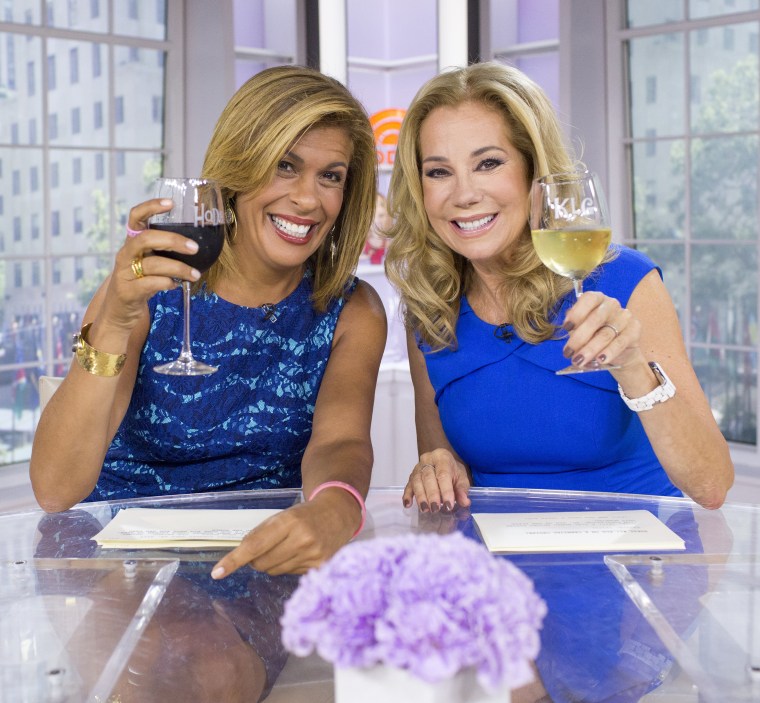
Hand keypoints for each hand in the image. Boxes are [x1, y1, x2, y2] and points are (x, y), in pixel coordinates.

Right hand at [96, 199, 202, 331]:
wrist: (120, 311)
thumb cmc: (142, 281)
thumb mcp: (151, 262)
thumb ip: (166, 252)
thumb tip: (199, 245)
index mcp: (133, 242)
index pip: (136, 217)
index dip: (151, 207)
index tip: (171, 203)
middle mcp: (126, 254)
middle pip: (146, 239)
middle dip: (173, 241)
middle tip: (194, 248)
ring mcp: (124, 272)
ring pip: (152, 264)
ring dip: (178, 268)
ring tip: (195, 275)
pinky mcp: (128, 291)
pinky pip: (150, 284)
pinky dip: (167, 283)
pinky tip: (176, 285)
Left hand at [211, 496, 357, 577]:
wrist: (339, 514)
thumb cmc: (305, 514)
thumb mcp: (283, 515)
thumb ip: (262, 534)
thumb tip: (243, 557)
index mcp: (289, 521)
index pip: (254, 545)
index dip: (234, 560)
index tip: (217, 572)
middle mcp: (302, 539)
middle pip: (261, 563)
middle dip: (256, 558)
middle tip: (268, 546)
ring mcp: (312, 555)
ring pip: (274, 571)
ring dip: (273, 563)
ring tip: (288, 547)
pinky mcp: (320, 567)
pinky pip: (290, 575)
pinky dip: (288, 566)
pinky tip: (300, 553)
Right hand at [402, 448, 471, 511]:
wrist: (443, 463)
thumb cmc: (452, 471)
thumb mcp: (461, 478)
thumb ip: (462, 489)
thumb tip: (464, 502)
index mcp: (442, 457)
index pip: (443, 474)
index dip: (445, 490)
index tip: (448, 505)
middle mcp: (428, 460)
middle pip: (428, 477)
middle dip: (432, 494)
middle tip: (435, 509)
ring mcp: (417, 468)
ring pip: (417, 481)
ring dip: (420, 497)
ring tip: (425, 509)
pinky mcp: (411, 476)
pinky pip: (408, 485)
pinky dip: (407, 495)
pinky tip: (408, 504)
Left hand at [560, 291, 643, 369]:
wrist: (620, 350)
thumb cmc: (596, 335)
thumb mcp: (582, 329)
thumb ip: (575, 328)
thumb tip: (568, 330)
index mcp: (597, 299)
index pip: (588, 299)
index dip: (576, 312)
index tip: (566, 327)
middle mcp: (611, 304)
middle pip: (595, 319)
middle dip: (579, 338)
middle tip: (568, 352)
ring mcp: (625, 316)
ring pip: (605, 334)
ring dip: (590, 349)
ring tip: (579, 361)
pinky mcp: (634, 329)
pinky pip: (620, 342)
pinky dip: (608, 352)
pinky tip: (600, 360)